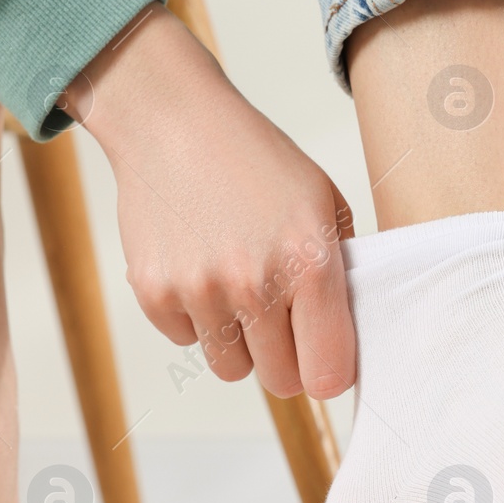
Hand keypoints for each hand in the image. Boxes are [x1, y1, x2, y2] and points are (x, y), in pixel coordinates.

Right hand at [68, 5, 355, 398]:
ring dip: (237, 341)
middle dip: (283, 358)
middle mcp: (256, 284)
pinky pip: (186, 340)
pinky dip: (193, 316)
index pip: (328, 373)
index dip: (327, 370)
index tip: (322, 357)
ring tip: (235, 286)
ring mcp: (200, 291)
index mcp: (311, 263)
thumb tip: (349, 339)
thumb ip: (342, 272)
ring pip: (230, 368)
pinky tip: (197, 265)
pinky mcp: (154, 292)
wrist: (174, 122)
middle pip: (280, 380)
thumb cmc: (256, 160)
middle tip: (278, 319)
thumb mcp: (323, 202)